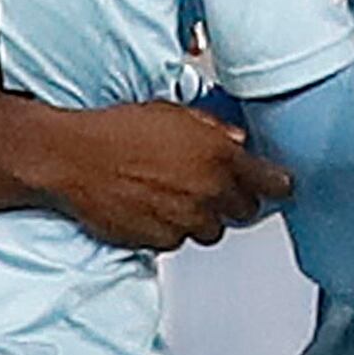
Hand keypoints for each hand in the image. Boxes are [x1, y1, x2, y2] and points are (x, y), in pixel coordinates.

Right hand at [26, 98, 292, 249]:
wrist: (73, 158)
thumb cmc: (116, 130)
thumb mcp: (171, 113)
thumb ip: (212, 128)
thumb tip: (235, 138)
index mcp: (218, 155)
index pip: (271, 182)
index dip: (277, 185)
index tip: (280, 186)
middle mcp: (208, 191)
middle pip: (244, 212)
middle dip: (233, 201)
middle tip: (212, 188)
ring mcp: (186, 220)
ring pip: (211, 230)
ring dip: (200, 217)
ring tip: (173, 196)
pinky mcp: (161, 241)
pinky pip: (178, 240)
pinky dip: (171, 229)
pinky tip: (151, 208)